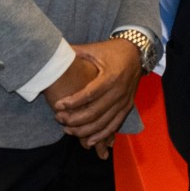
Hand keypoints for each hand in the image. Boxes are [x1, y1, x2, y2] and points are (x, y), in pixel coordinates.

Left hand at [51, 38, 142, 154]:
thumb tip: (52, 51)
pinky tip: (89, 141)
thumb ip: (74, 52)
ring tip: (68, 130)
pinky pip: (115, 125)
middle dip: (75, 119)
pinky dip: (102, 135)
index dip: (73, 102)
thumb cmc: (111, 50)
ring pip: (104, 122)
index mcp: (111, 76)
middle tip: (59, 119)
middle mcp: (119, 91)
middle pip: (95, 112)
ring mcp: (125, 100)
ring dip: (85, 130)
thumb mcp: (93, 49)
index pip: (89, 94)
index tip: (58, 106)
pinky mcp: (127, 106)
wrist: (137, 52)